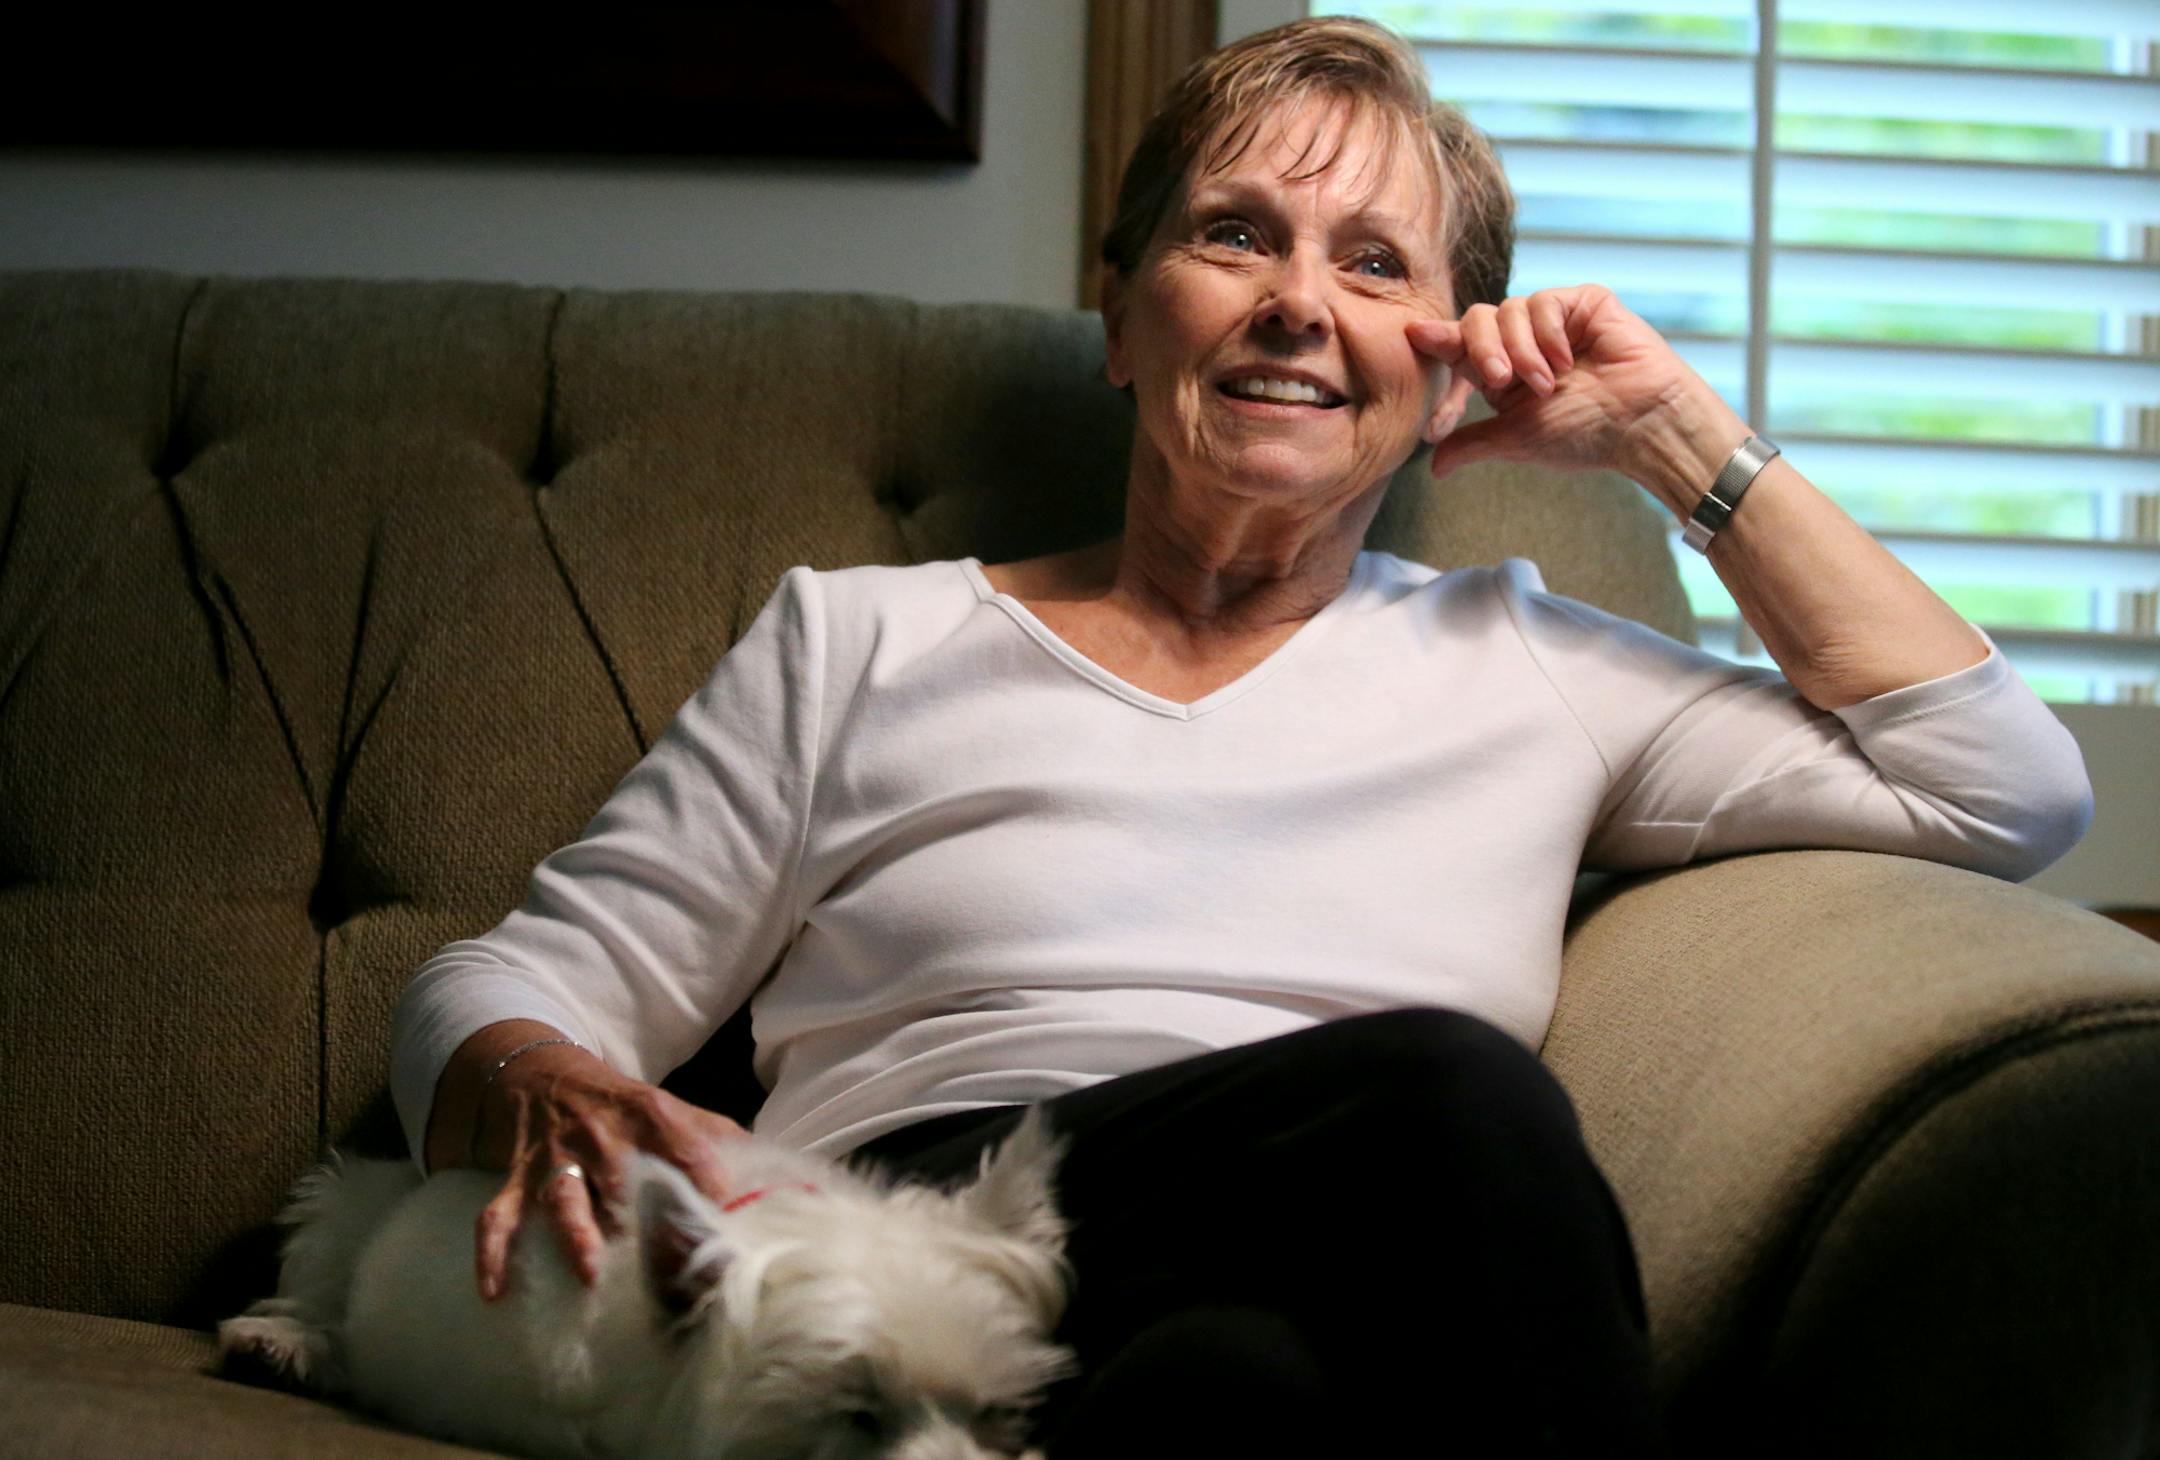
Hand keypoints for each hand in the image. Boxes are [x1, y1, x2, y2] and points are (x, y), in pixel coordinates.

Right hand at [470, 1048, 746, 1301]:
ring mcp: (556, 1158)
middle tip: (664, 1263)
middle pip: (622, 1176)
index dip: (706, 1178)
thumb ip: (720, 1138)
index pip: (684, 1146)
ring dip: (575, 1233)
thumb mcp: (672, 1108)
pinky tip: (494, 1291)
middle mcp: (601, 1135)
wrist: (543, 1074)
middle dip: (639, 1218)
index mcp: (649, 1115)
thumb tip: (777, 1174)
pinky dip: (492, 1252)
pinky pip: (499, 1215)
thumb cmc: (621, 1106)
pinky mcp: (517, 1177)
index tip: (727, 1217)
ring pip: (563, 1195)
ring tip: (590, 1272)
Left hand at [1407, 284, 1726, 488]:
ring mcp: (1552, 319)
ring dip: (1519, 350)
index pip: (1456, 352)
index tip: (1415, 352)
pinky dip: (1548, 335)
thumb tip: (1432, 468)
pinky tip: (1568, 362)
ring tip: (1547, 384)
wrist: (1641, 423)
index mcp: (1501, 369)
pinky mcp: (1582, 302)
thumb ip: (1473, 443)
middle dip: (1479, 351)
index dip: (1438, 360)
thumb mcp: (1517, 440)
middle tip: (1499, 381)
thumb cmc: (1585, 435)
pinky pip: (1543, 302)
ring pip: (1506, 310)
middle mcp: (1522, 340)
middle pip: (1475, 321)